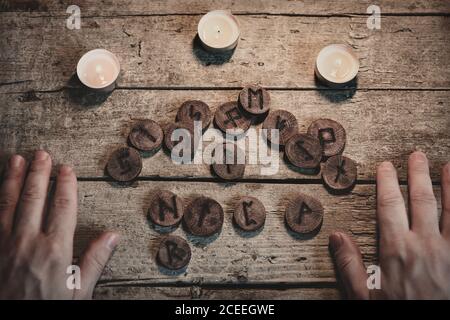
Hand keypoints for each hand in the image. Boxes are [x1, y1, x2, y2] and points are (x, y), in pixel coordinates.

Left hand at [0, 151, 118, 298]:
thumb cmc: (48, 308)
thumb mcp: (79, 292)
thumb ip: (94, 261)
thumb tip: (112, 236)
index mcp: (54, 250)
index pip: (63, 207)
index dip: (66, 184)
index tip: (67, 169)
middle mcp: (28, 243)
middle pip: (34, 198)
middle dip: (38, 173)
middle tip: (42, 154)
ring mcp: (5, 245)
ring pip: (8, 203)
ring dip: (12, 179)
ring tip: (16, 160)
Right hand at [329, 151, 449, 298]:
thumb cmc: (400, 313)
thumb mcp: (365, 297)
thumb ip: (350, 266)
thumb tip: (336, 237)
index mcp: (398, 250)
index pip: (390, 205)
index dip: (387, 182)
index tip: (386, 166)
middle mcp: (426, 245)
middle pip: (422, 200)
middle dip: (419, 174)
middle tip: (417, 155)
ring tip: (449, 167)